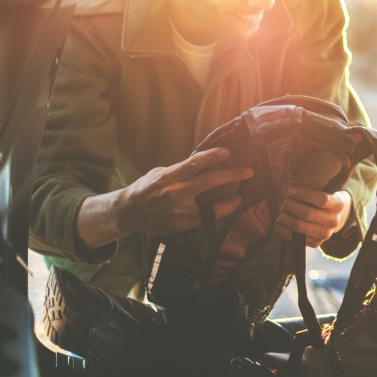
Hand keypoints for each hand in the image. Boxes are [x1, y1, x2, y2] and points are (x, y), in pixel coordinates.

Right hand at [117, 147, 251, 235]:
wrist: (128, 212)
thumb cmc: (147, 188)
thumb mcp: (161, 173)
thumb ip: (181, 170)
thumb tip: (205, 164)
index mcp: (170, 176)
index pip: (195, 163)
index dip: (213, 156)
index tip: (227, 152)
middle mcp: (176, 193)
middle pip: (209, 181)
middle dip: (231, 175)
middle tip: (248, 171)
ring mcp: (180, 211)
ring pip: (212, 206)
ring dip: (230, 201)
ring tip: (239, 196)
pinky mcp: (182, 225)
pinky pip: (205, 219)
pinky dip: (218, 213)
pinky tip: (226, 209)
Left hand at [273, 188, 351, 247]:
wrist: (333, 217)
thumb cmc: (324, 199)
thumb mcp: (326, 190)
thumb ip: (313, 187)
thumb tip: (289, 183)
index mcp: (338, 204)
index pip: (321, 199)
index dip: (303, 194)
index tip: (289, 189)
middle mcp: (334, 221)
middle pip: (307, 213)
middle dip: (289, 205)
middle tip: (276, 198)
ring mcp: (325, 234)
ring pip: (299, 226)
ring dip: (283, 217)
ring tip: (272, 209)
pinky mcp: (316, 243)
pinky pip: (295, 236)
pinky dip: (282, 229)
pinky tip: (274, 221)